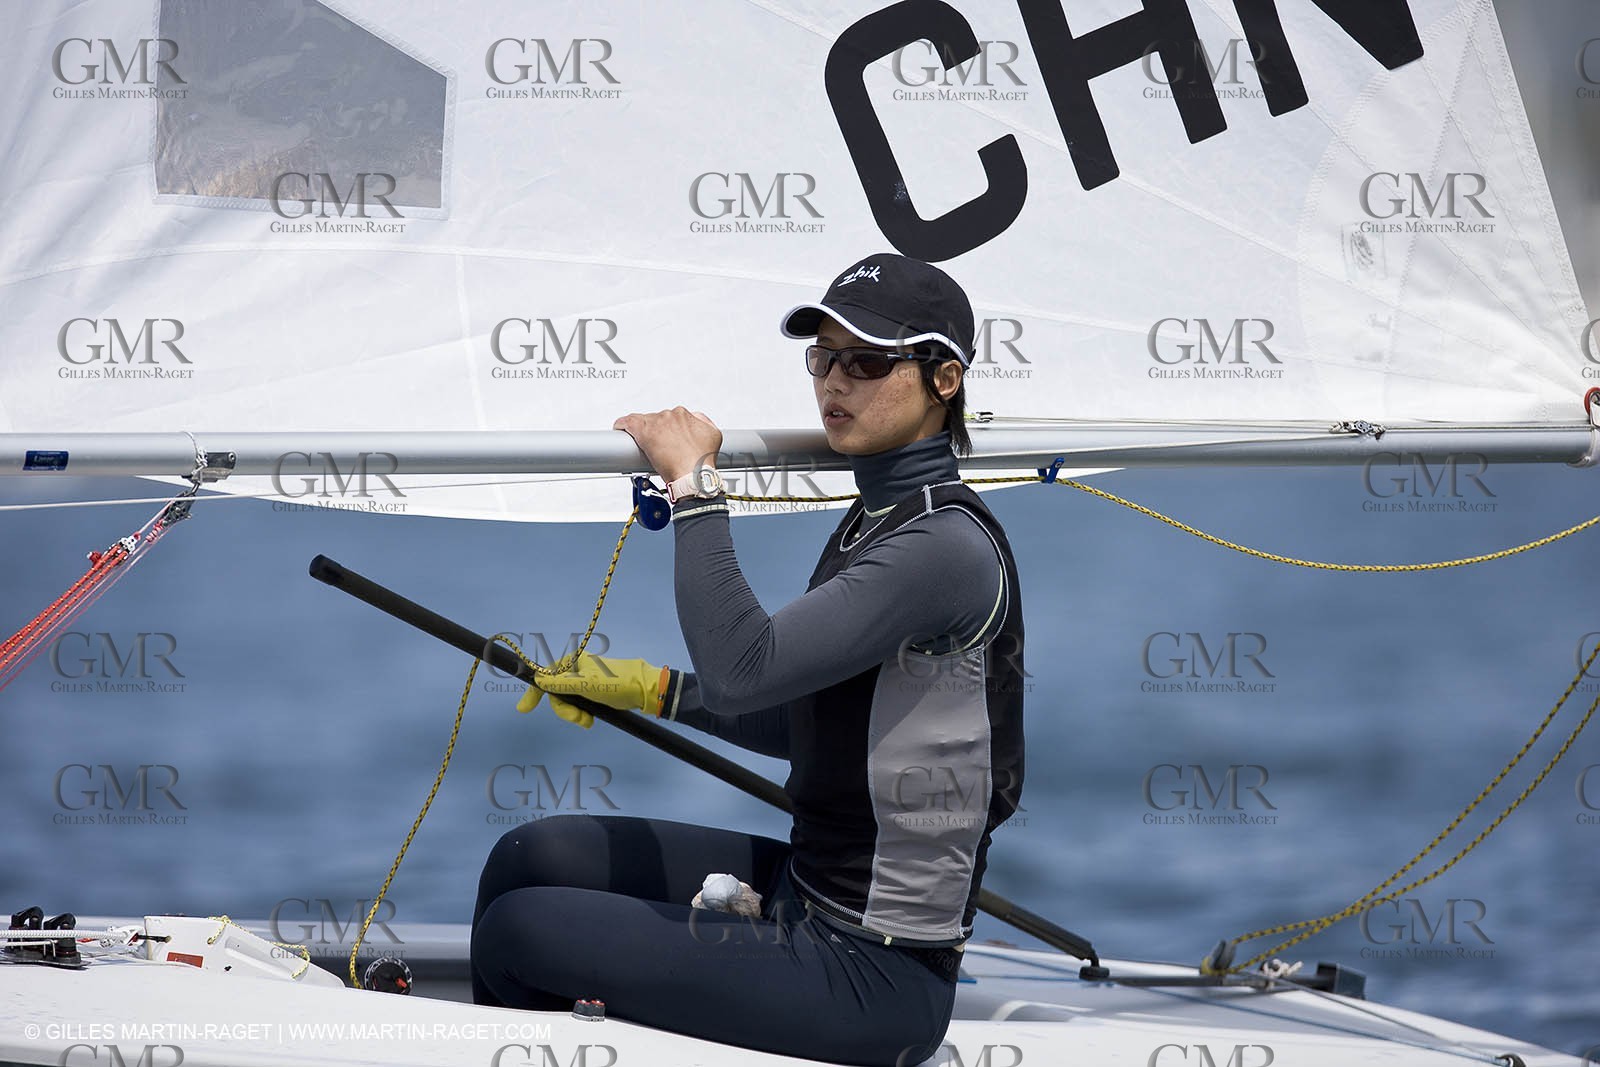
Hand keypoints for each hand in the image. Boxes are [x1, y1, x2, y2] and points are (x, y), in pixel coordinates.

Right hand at [517, 652, 675, 727]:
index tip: (524, 709)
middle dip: (565, 710)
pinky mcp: (594, 694)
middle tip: (578, 719)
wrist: (644, 690)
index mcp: (573, 662)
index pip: (546, 676)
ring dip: (575, 715)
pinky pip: (579, 706)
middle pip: (557, 694)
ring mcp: (585, 683)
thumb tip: (538, 680)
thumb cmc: (616, 682)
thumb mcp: (585, 684)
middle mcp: (577, 671)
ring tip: (588, 722)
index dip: (535, 692)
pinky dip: (582, 715)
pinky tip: (591, 720)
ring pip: (568, 703)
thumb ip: (560, 683)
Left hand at [613, 407, 721, 482]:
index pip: (670, 418)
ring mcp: (657, 423)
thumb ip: (703, 422)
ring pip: (643, 423)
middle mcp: (670, 416)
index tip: (665, 439)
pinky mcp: (643, 432)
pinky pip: (628, 422)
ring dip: (643, 433)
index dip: (666, 430)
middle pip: (656, 421)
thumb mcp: (713, 435)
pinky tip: (620, 429)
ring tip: (644, 448)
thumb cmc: (702, 462)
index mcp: (685, 415)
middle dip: (657, 433)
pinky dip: (623, 425)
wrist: (694, 477)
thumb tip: (696, 419)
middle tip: (658, 449)